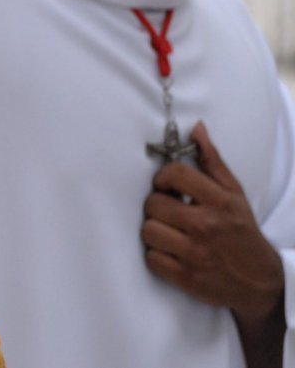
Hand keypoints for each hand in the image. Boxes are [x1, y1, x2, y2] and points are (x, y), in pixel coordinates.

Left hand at [141, 122, 283, 322]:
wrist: (260, 280)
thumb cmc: (241, 231)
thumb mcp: (234, 194)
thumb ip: (211, 161)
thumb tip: (195, 129)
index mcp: (219, 202)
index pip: (175, 174)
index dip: (163, 177)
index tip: (166, 186)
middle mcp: (206, 226)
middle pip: (153, 204)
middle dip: (157, 206)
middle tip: (169, 212)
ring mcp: (195, 254)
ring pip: (148, 230)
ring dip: (155, 231)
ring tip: (169, 232)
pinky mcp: (187, 278)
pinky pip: (152, 258)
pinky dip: (157, 256)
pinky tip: (171, 252)